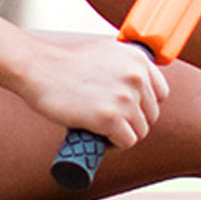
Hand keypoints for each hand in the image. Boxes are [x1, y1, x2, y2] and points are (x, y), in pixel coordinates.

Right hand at [16, 37, 169, 147]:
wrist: (39, 67)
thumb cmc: (66, 63)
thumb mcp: (105, 53)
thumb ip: (124, 66)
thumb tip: (136, 88)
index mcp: (138, 58)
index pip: (161, 93)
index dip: (145, 106)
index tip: (129, 110)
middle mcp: (136, 76)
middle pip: (150, 115)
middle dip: (132, 123)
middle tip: (110, 124)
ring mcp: (124, 97)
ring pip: (140, 131)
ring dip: (123, 136)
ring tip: (102, 132)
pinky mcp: (110, 118)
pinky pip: (127, 142)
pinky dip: (114, 146)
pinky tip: (99, 139)